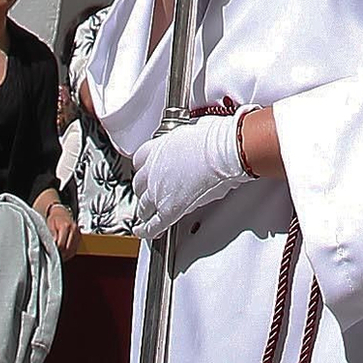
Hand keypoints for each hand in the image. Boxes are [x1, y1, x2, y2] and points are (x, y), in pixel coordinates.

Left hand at [36, 195, 79, 259]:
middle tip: (51, 257)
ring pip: (71, 251)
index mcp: (66, 226)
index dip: (54, 251)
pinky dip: (68, 254)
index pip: (61, 244)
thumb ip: (51, 233)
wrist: (61, 213)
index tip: (48, 253)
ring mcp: (78, 234)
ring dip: (64, 256)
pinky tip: (62, 255)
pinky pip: (74, 251)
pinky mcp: (79, 238)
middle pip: (67, 249)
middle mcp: (74, 230)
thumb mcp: (49, 223)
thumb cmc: (54, 218)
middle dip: (59, 255)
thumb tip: (52, 242)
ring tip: (56, 257)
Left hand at [132, 113, 248, 239]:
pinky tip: (143, 232)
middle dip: (144, 190)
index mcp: (159, 148)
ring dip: (145, 211)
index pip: (140, 160)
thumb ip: (189, 138)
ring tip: (147, 215)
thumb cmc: (216, 139)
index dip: (144, 168)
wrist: (223, 153)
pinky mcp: (169, 210)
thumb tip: (198, 134)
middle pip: (139, 185)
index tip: (148, 171)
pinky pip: (152, 225)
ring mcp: (158, 192)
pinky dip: (145, 231)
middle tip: (151, 192)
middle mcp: (153, 170)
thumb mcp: (197, 130)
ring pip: (143, 207)